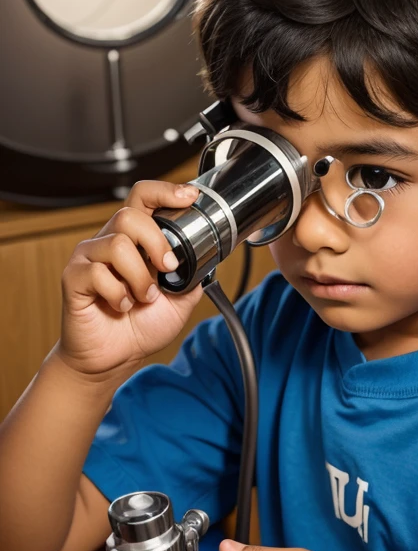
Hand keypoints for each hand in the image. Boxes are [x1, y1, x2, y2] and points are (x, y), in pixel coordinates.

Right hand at [58, 181, 203, 375]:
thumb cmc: (141, 327)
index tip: (189, 197)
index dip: (165, 191)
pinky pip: (97, 273)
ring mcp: (90, 257)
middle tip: (166, 269)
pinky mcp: (74, 277)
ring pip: (117, 244)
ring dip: (139, 277)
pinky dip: (117, 294)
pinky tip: (120, 306)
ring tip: (141, 297)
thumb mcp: (182, 300)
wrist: (114, 359)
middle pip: (130, 215)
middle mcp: (111, 241)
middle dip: (156, 242)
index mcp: (136, 240)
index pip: (144, 197)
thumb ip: (193, 275)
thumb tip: (209, 255)